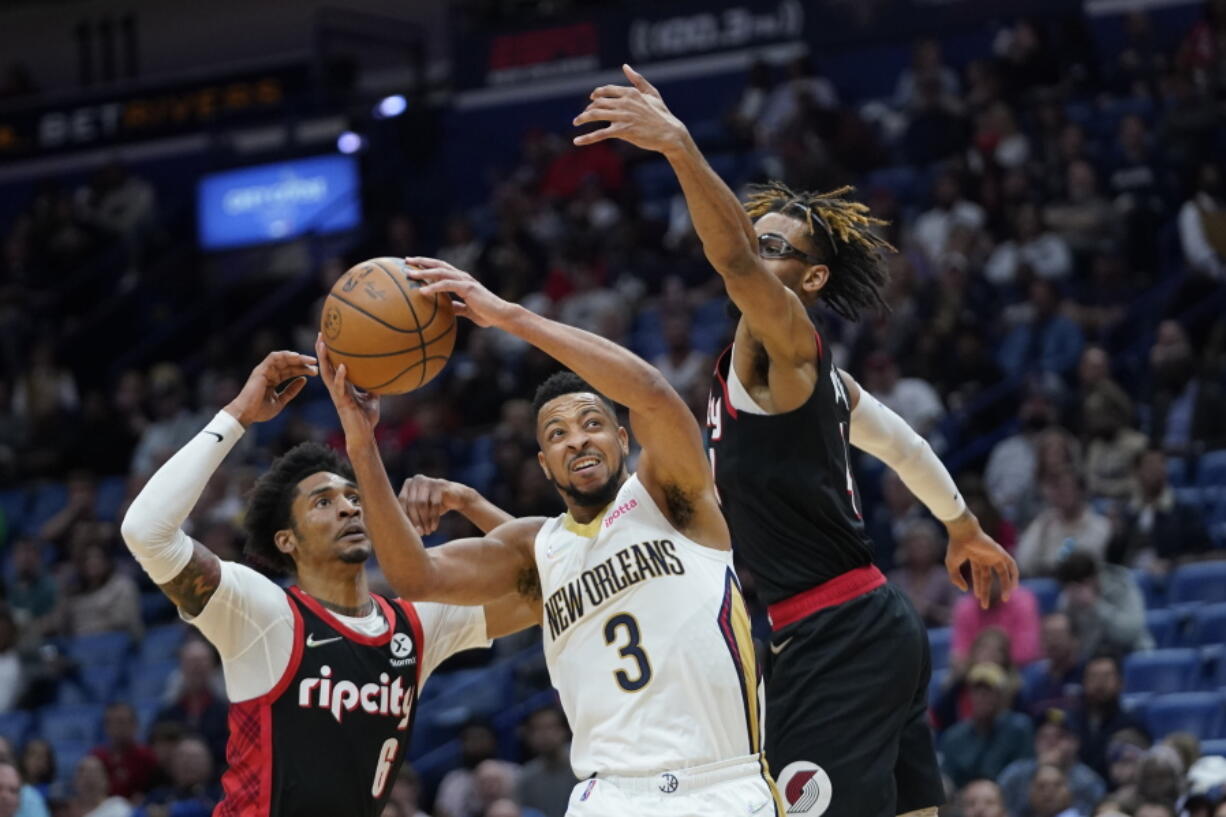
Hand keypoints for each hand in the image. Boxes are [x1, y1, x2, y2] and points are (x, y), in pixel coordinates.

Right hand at [223, 351, 317, 426]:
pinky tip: (296, 356)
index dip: (303, 370)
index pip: (291, 371)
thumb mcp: (281, 400)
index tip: (315, 371)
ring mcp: (265, 370)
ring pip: (283, 358)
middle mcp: (270, 372)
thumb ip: (291, 390)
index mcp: (274, 379)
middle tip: (316, 363)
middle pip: (289, 363)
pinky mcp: (261, 370)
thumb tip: (303, 380)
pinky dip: (285, 355)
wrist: (246, 414)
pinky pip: (273, 358)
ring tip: (310, 360)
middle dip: (303, 362)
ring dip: (297, 357)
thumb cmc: (261, 410)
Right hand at [315, 334, 379, 444]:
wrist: (363, 434)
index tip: (328, 337)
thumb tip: (383, 374)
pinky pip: (341, 388)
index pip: (332, 365)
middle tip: (321, 334)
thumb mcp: (372, 398)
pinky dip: (341, 377)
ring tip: (323, 344)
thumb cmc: (366, 418)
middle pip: (325, 366)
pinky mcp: (343, 402)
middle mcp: (337, 388)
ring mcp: (338, 395)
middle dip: (321, 350)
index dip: (329, 353)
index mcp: (342, 386)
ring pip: (327, 374)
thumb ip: (373, 386)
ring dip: (325, 359)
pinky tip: (343, 366)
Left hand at [399, 475, 474, 534]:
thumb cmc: (433, 505)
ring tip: (427, 532)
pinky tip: (434, 528)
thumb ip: (409, 514)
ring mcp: (428, 481)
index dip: (404, 516)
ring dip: (424, 520)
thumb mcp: (419, 508)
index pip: (402, 501)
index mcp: (409, 483)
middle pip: (411, 503)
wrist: (456, 497)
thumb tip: (401, 532)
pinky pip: (434, 504)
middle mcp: (417, 479)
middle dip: (415, 520)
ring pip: (422, 504)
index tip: (409, 531)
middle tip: (420, 533)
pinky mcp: (440, 485)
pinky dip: (434, 518)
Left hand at [404, 257, 516, 328]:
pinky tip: (422, 291)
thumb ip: (457, 308)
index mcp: (461, 280)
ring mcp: (465, 280)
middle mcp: (462, 276)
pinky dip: (434, 287)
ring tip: (410, 274)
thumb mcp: (467, 311)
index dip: (427, 265)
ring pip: (441, 272)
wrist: (501, 315)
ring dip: (424, 272)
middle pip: (438, 264)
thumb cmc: (486, 313)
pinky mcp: (467, 288)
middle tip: (406, 261)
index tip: (413, 264)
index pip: (441, 268)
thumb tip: (446, 310)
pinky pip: (447, 285)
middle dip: (422, 262)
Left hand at [572, 64, 688, 154]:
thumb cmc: (661, 113)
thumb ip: (637, 80)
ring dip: (582, 118)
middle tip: (582, 116)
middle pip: (598, 103)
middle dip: (588, 109)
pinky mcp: (623, 131)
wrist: (669, 133)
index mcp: (630, 93)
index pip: (606, 90)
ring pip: (596, 115)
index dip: (596, 94)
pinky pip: (600, 134)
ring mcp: (623, 117)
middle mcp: (625, 103)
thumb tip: (625, 66)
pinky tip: (577, 141)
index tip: (591, 99)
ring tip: (575, 123)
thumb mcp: (651, 93)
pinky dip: (587, 138)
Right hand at [944, 512, 1019, 609]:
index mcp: (975, 557)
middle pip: (989, 577)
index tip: (978, 598)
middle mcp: (986, 556)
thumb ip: (955, 578)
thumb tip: (965, 589)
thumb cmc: (956, 546)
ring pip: (1003, 572)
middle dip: (987, 591)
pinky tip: (1013, 587)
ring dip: (1005, 585)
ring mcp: (994, 554)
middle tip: (985, 606)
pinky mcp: (1001, 552)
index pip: (980, 575)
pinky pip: (1011, 565)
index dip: (980, 587)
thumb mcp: (951, 565)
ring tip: (1005, 598)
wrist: (963, 533)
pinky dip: (1014, 575)